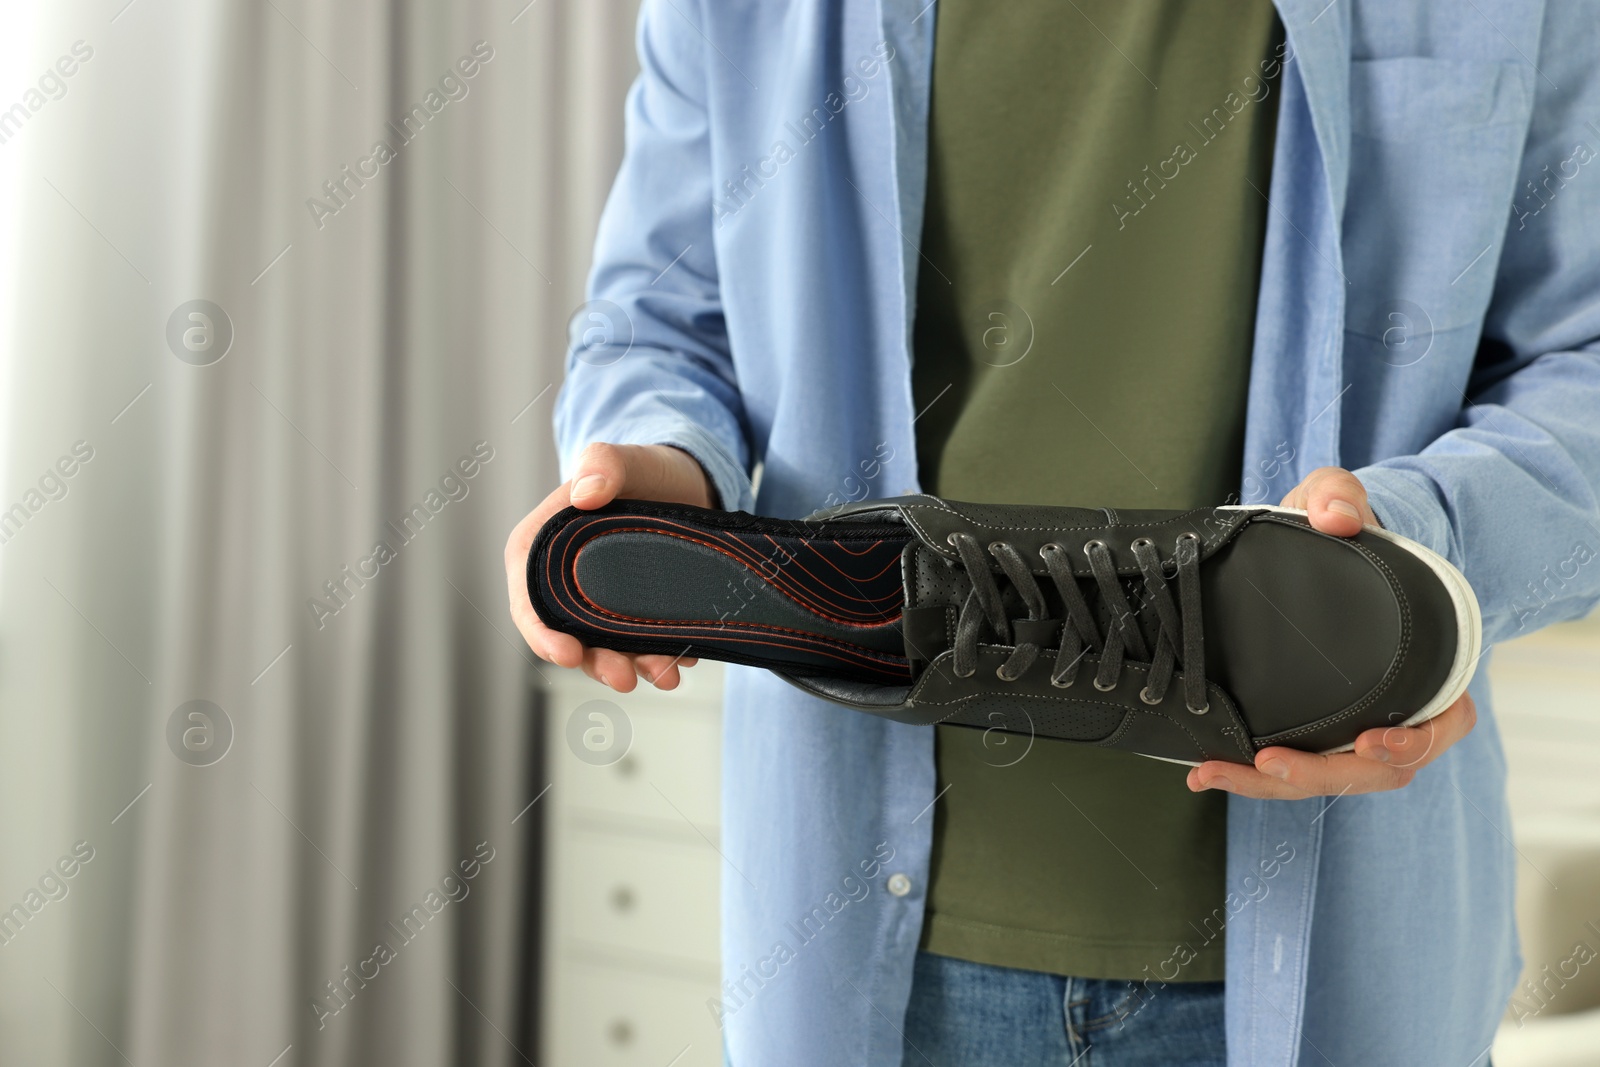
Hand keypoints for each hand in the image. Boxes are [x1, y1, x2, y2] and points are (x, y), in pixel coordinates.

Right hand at [506, 443, 713, 692]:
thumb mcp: (623, 458)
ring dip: (633, 667)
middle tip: (625, 678)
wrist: (690, 483)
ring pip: (607, 647)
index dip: (542, 634)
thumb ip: (602, 463)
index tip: (567, 654)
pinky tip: (686, 657)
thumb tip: (586, 493)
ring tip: (665, 676)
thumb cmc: (644, 468)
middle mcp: (565, 583)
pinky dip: (664, 655)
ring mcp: (602, 602)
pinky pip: (644, 643)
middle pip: (569, 636)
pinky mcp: (637, 613)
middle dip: (595, 663)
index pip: (528, 600)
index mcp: (541, 547)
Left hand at [1185, 467, 1477, 798]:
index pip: (1441, 721)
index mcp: (1428, 665)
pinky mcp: (1309, 728)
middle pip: (1376, 767)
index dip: (1413, 742)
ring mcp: (1351, 722)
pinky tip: (1207, 770)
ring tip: (1222, 772)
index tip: (1374, 740)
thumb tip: (1337, 515)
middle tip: (1273, 763)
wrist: (1310, 541)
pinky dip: (1251, 775)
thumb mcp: (1336, 497)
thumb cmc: (1336, 528)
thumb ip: (1339, 495)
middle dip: (1325, 773)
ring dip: (1278, 784)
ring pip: (1329, 776)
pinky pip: (1292, 766)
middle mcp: (1395, 705)